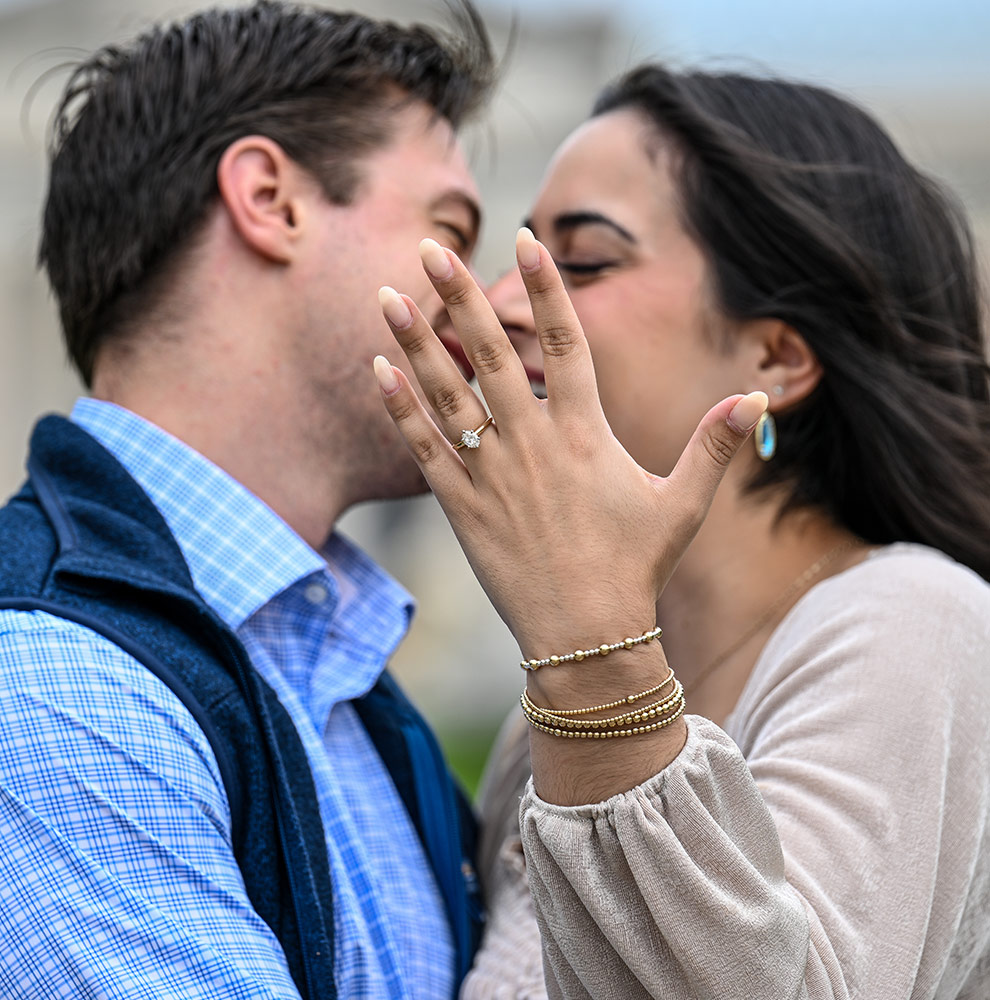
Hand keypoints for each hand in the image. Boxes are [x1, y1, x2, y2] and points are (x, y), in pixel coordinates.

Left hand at [374, 228, 766, 660]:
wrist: (584, 636)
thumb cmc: (635, 569)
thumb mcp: (682, 505)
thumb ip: (714, 446)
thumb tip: (759, 398)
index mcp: (584, 434)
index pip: (563, 343)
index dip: (545, 289)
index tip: (526, 239)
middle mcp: (532, 443)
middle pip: (493, 353)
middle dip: (461, 295)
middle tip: (433, 247)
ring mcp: (491, 473)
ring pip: (448, 393)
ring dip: (417, 341)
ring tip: (389, 294)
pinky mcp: (460, 506)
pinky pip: (424, 447)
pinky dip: (400, 408)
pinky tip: (377, 368)